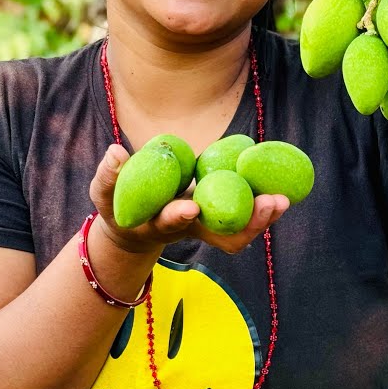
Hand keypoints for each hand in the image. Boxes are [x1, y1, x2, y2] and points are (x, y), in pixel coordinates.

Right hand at [88, 145, 288, 254]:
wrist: (135, 226)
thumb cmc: (118, 205)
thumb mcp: (104, 193)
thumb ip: (108, 176)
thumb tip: (116, 151)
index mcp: (158, 225)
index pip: (170, 223)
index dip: (179, 216)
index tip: (191, 207)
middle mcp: (189, 231)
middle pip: (220, 237)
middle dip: (246, 224)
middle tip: (268, 203)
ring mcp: (206, 227)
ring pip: (239, 232)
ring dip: (261, 219)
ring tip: (282, 200)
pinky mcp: (218, 218)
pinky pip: (245, 216)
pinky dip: (262, 207)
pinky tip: (282, 190)